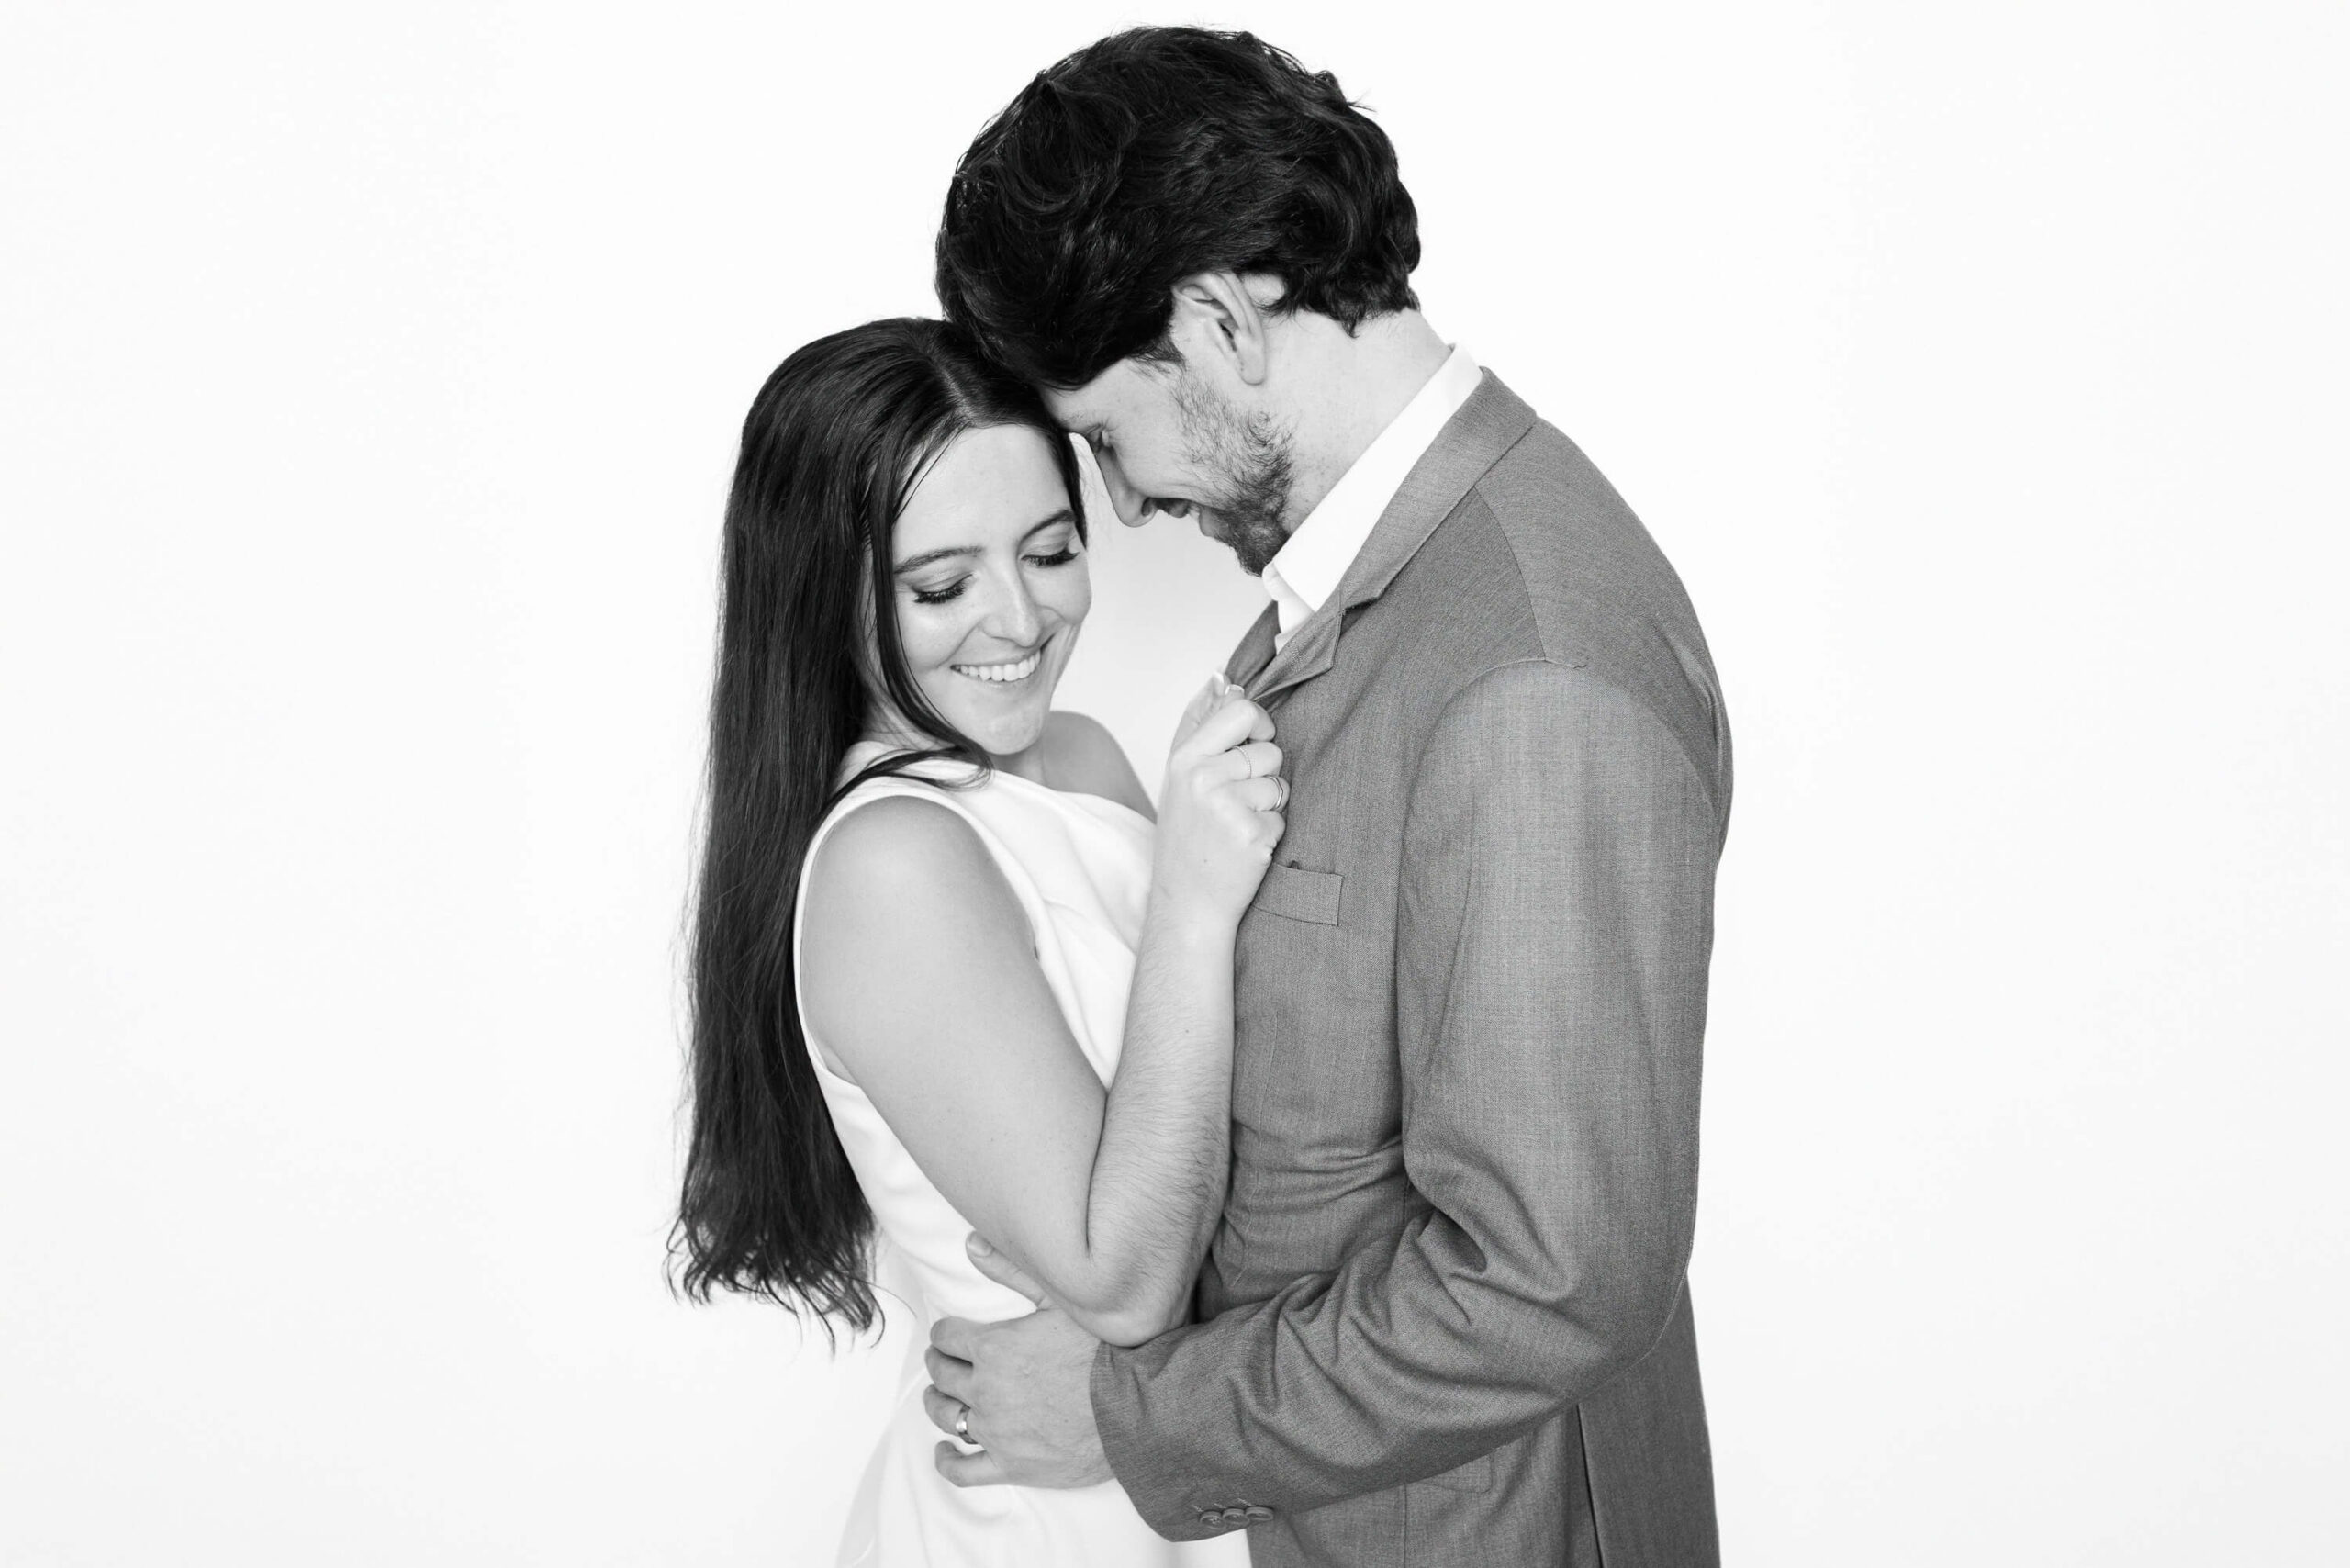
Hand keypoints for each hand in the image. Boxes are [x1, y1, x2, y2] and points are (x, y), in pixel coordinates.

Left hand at [920, 1235, 1113, 1488]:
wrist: (1136, 1406)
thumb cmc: (1102, 1349)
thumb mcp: (1057, 1298)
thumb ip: (1010, 1270)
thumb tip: (970, 1242)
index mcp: (993, 1347)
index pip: (945, 1337)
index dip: (945, 1333)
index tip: (949, 1335)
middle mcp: (986, 1390)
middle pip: (942, 1375)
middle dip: (940, 1364)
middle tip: (946, 1361)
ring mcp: (996, 1431)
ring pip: (947, 1417)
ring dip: (939, 1404)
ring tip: (944, 1397)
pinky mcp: (1011, 1465)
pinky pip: (964, 1470)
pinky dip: (948, 1461)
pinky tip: (945, 1452)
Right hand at [1153, 675, 1284, 921]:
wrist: (1187, 902)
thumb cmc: (1186, 838)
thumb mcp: (1180, 777)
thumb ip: (1201, 724)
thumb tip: (1222, 677)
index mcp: (1184, 758)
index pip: (1240, 710)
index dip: (1259, 724)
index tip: (1254, 743)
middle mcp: (1202, 778)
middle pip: (1268, 749)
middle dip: (1264, 773)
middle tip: (1237, 800)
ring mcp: (1227, 807)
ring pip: (1279, 784)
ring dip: (1268, 805)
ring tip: (1237, 824)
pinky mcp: (1252, 834)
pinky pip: (1282, 816)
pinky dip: (1271, 831)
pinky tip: (1245, 846)